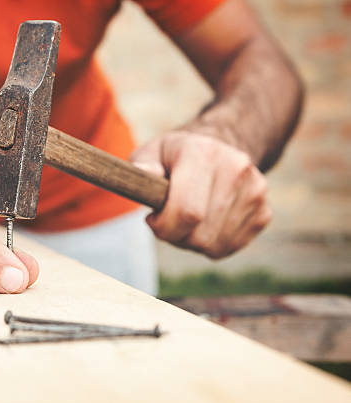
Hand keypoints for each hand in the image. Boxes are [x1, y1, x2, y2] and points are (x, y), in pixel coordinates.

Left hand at [130, 130, 271, 258]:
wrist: (218, 150)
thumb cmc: (175, 157)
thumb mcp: (153, 151)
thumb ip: (143, 163)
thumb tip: (144, 173)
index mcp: (205, 152)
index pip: (187, 211)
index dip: (163, 226)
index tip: (152, 218)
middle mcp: (236, 169)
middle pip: (200, 234)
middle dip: (174, 235)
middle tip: (166, 220)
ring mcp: (255, 192)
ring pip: (213, 245)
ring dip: (191, 241)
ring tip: (185, 219)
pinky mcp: (264, 213)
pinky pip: (228, 248)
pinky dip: (209, 244)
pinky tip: (204, 222)